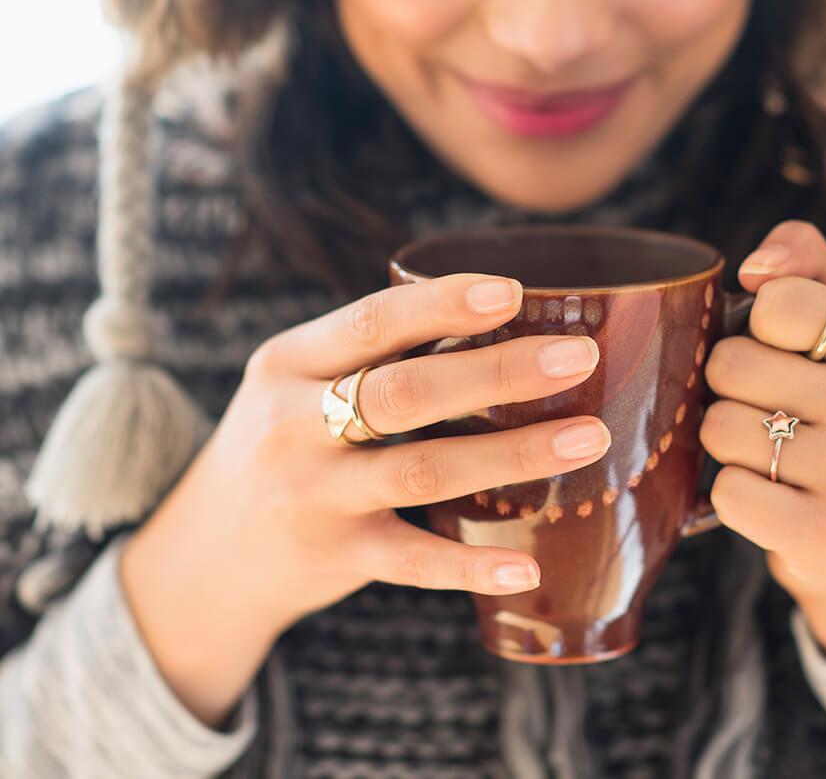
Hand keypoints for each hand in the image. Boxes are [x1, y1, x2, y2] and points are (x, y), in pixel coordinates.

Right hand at [120, 273, 608, 723]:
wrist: (207, 552)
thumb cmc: (282, 444)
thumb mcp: (298, 385)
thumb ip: (373, 355)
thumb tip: (497, 313)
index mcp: (289, 363)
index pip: (370, 322)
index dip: (442, 305)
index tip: (514, 292)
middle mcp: (292, 425)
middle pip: (404, 393)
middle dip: (498, 372)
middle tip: (579, 358)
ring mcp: (312, 496)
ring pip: (422, 470)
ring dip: (512, 454)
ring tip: (586, 439)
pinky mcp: (334, 557)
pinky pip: (412, 561)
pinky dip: (469, 564)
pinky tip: (526, 563)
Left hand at [699, 222, 825, 673]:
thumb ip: (801, 269)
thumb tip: (757, 265)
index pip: (776, 302)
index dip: (756, 329)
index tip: (785, 355)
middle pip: (731, 365)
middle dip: (729, 388)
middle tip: (768, 411)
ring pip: (720, 428)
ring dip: (726, 443)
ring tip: (769, 454)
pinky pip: (728, 492)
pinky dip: (730, 494)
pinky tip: (769, 496)